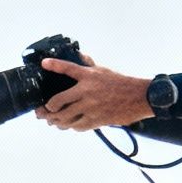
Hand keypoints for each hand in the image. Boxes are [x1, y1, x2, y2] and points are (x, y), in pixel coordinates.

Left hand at [33, 58, 153, 131]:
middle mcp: (87, 91)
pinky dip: (71, 126)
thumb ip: (89, 65)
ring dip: (55, 121)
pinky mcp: (96, 120)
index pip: (68, 68)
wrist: (139, 97)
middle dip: (47, 109)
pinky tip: (69, 125)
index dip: (54, 65)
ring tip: (52, 121)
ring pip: (65, 118)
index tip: (44, 64)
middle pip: (58, 102)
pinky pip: (78, 126)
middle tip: (42, 111)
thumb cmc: (121, 83)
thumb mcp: (103, 71)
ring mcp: (91, 107)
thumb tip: (80, 55)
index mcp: (89, 76)